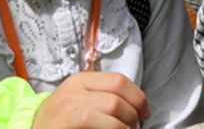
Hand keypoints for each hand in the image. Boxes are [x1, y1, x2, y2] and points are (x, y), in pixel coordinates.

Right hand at [32, 72, 148, 128]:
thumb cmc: (57, 124)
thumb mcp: (78, 102)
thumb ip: (101, 97)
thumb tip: (136, 106)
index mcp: (80, 80)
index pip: (119, 81)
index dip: (138, 97)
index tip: (145, 112)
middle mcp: (74, 89)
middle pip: (118, 95)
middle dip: (133, 114)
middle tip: (136, 128)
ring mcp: (68, 105)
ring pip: (112, 108)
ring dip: (126, 125)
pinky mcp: (68, 120)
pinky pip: (101, 123)